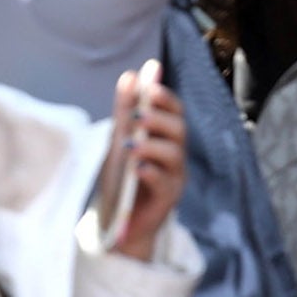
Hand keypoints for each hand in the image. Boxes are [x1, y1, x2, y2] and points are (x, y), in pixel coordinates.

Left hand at [97, 60, 186, 262]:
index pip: (175, 111)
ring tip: (131, 144)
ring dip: (152, 145)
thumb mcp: (118, 140)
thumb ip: (125, 109)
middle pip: (179, 129)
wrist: (117, 222)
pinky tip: (137, 168)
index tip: (150, 89)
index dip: (165, 98)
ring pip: (174, 154)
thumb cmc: (122, 178)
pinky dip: (151, 172)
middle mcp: (175, 155)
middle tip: (137, 116)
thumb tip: (133, 74)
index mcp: (165, 138)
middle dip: (159, 119)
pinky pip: (165, 182)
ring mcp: (174, 177)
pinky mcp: (167, 200)